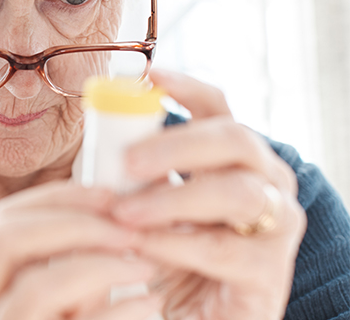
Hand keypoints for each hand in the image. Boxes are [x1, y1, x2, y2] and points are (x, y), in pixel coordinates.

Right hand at [0, 182, 162, 319]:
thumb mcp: (72, 308)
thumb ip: (81, 266)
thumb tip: (121, 208)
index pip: (5, 223)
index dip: (58, 198)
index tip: (110, 193)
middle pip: (5, 239)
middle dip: (75, 221)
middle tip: (130, 224)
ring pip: (32, 287)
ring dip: (96, 263)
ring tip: (144, 260)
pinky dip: (112, 310)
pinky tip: (147, 305)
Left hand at [111, 69, 306, 319]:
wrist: (185, 317)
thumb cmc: (161, 252)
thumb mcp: (142, 202)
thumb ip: (129, 172)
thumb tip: (96, 135)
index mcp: (230, 157)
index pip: (217, 107)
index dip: (187, 87)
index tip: (149, 76)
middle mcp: (263, 180)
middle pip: (234, 139)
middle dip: (178, 145)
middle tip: (128, 161)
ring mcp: (275, 224)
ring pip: (236, 192)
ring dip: (174, 199)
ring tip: (125, 214)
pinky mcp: (269, 272)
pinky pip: (225, 249)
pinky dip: (179, 244)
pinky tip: (144, 247)